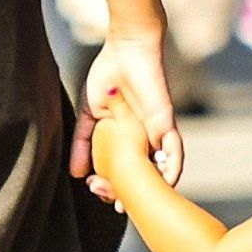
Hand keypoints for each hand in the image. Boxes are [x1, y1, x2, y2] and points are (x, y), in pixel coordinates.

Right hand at [71, 29, 182, 193]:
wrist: (125, 50)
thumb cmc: (108, 76)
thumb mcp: (90, 115)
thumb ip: (83, 143)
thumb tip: (76, 174)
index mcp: (126, 141)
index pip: (122, 171)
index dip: (111, 185)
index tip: (94, 190)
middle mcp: (143, 142)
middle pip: (140, 176)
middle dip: (125, 193)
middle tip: (109, 199)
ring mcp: (157, 135)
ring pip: (159, 171)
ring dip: (147, 189)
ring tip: (130, 201)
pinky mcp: (167, 124)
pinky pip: (175, 153)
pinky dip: (171, 171)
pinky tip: (162, 185)